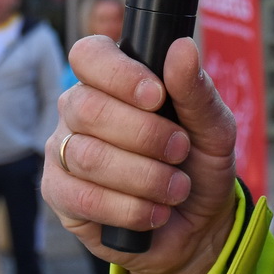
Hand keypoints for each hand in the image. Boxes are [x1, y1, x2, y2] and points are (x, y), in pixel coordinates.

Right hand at [42, 35, 236, 273]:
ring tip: (176, 188)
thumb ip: (196, 90)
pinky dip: (128, 208)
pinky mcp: (59, 193)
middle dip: (145, 135)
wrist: (197, 225)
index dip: (119, 74)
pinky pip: (82, 198)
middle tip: (180, 150)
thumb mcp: (214, 127)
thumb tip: (182, 47)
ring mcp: (63, 150)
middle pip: (88, 108)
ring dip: (144, 177)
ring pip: (87, 156)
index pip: (90, 55)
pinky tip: (154, 212)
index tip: (157, 96)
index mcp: (113, 78)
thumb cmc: (200, 165)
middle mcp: (79, 108)